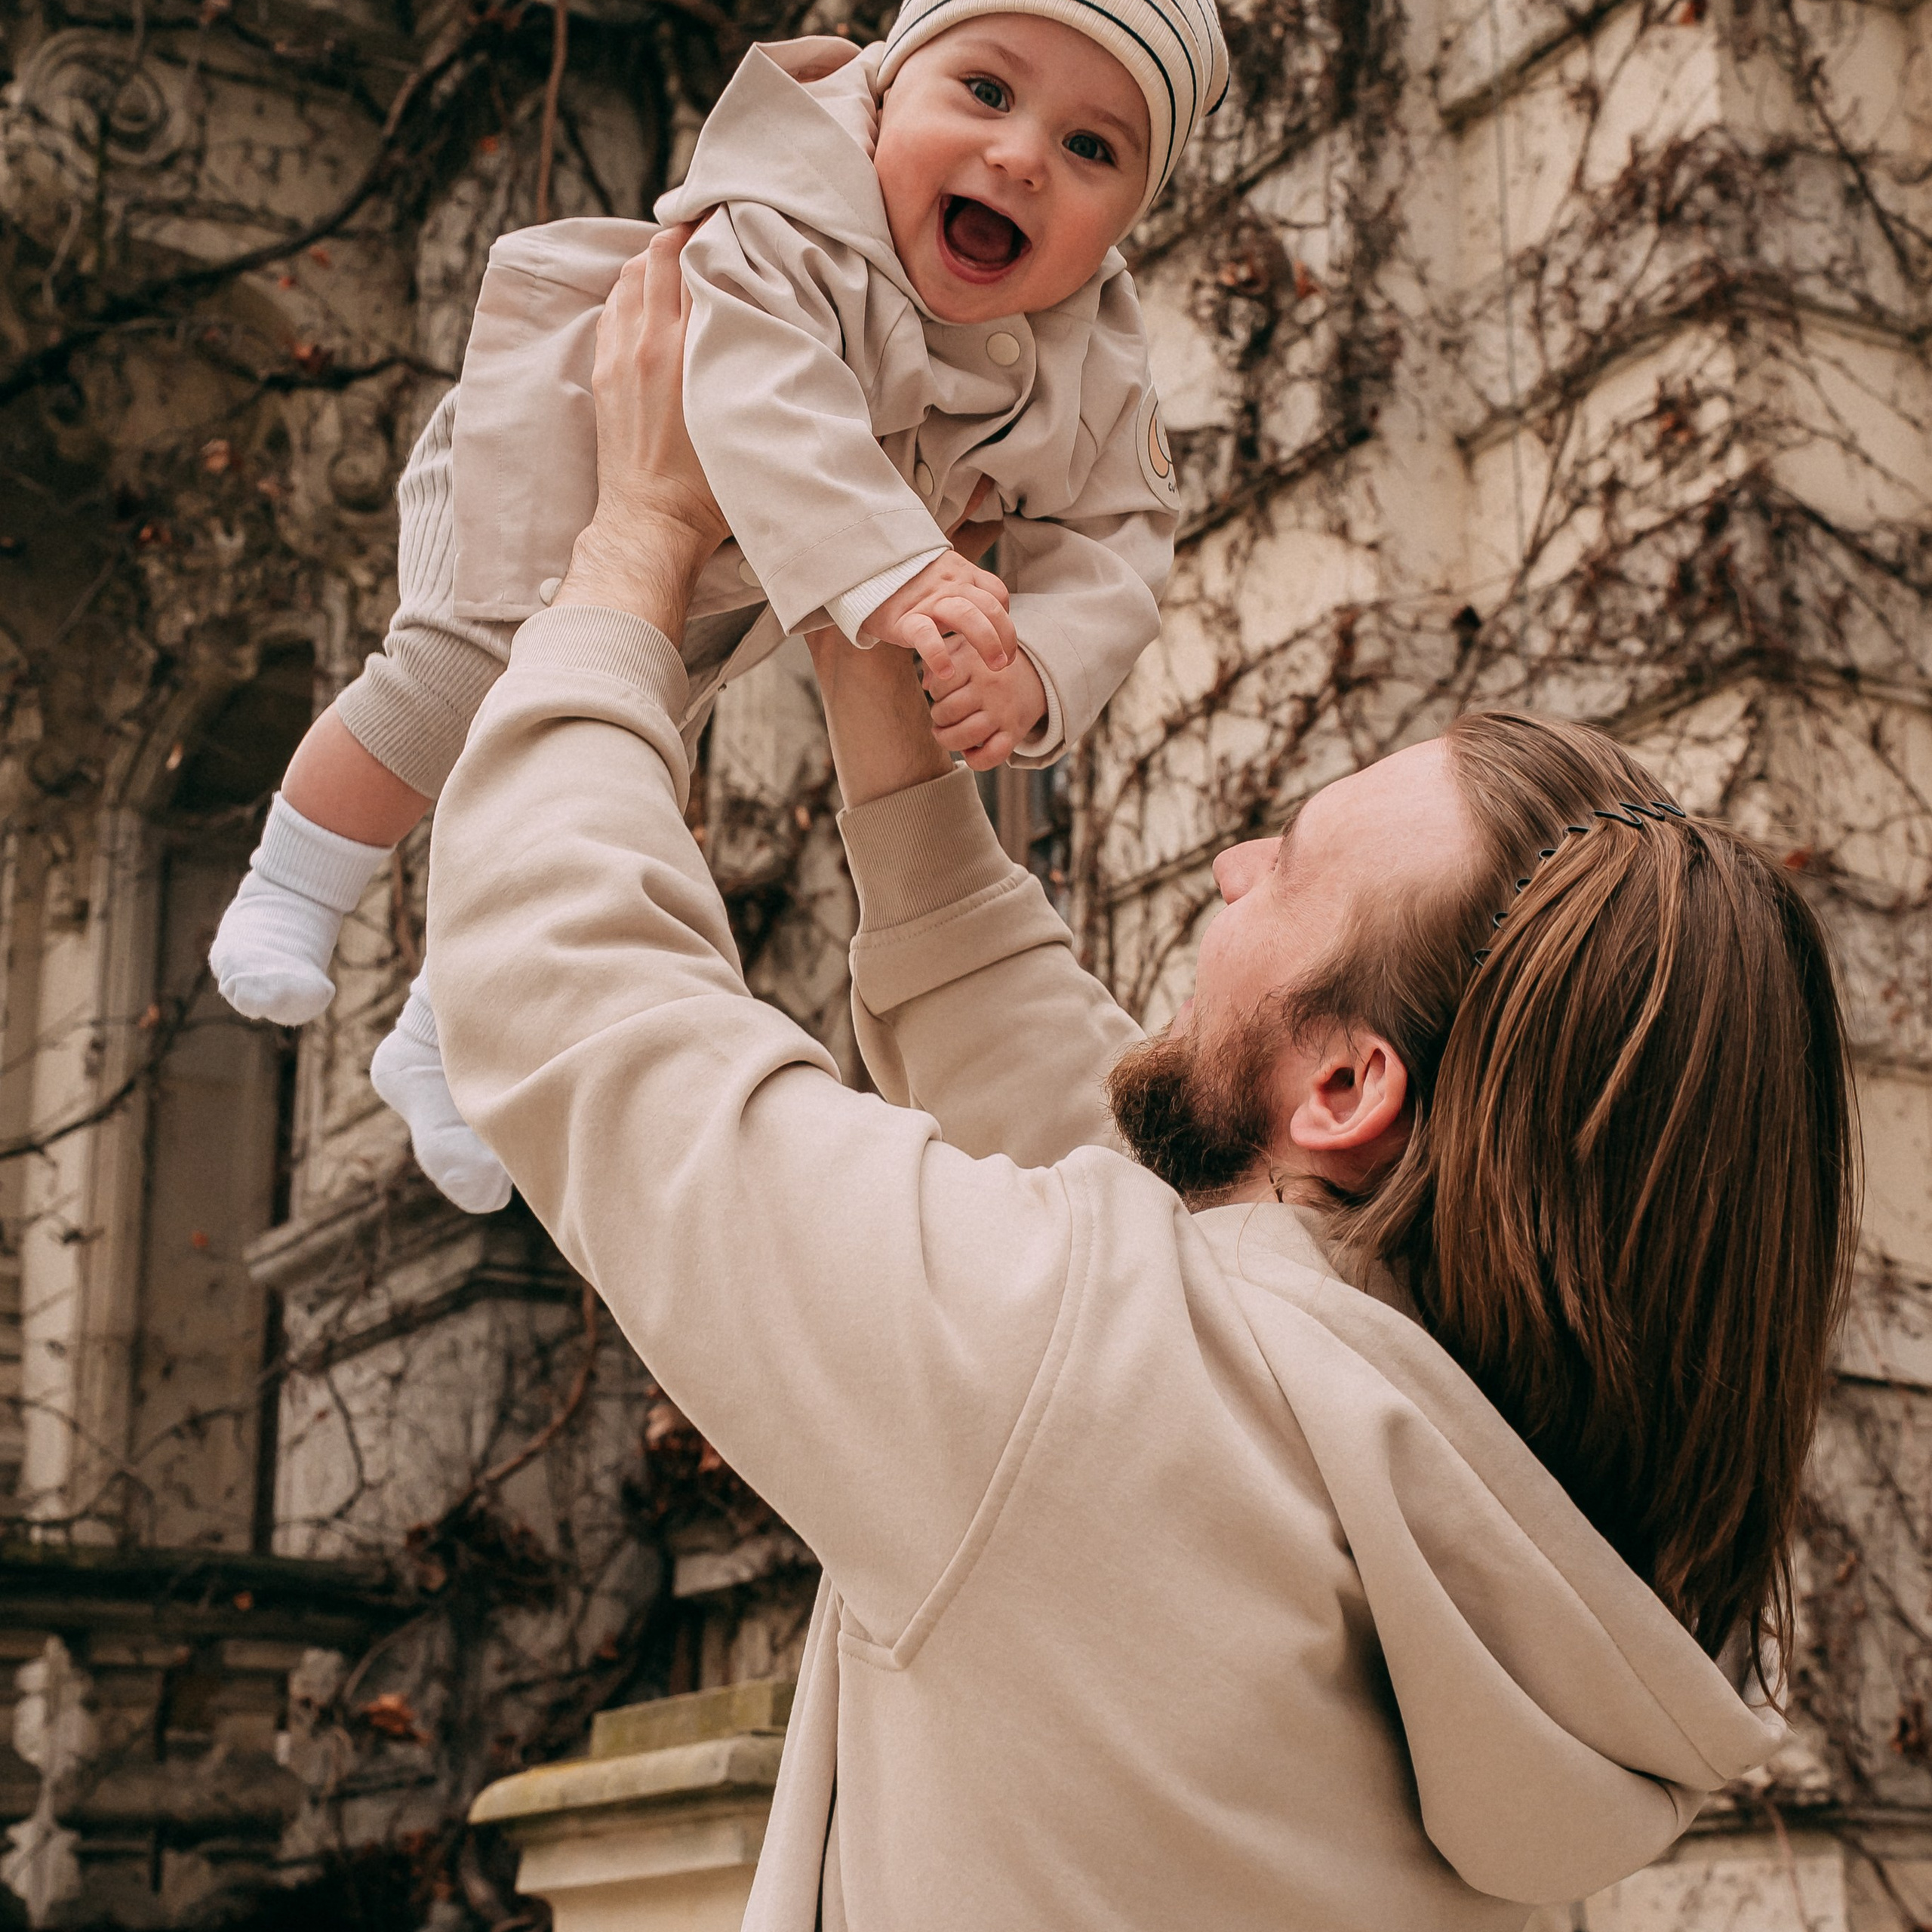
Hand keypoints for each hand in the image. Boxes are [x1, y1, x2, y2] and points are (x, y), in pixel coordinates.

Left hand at [555, 225, 728, 632]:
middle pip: (653, 260)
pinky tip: (647, 297)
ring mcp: (616, 357)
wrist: (652, 522)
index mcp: (678, 348)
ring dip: (652, 263)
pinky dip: (630, 292)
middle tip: (706, 231)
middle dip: (678, 239)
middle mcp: (642, 343)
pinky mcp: (604, 375)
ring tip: (679, 259)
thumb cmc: (708, 485)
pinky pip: (612, 310)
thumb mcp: (739, 414)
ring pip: (628, 281)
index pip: (687, 262)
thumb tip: (758, 315)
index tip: (726, 222)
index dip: (706, 234)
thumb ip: (745, 359)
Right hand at [861, 551, 1016, 681]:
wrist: (861, 566)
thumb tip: (968, 640)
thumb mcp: (935, 578)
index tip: (1003, 641)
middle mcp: (950, 584)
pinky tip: (946, 674)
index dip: (1005, 618)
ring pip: (969, 617)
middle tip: (1006, 663)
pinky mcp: (904, 618)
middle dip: (1006, 636)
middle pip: (991, 607)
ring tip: (995, 668)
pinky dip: (939, 655)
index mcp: (960, 573)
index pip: (996, 593)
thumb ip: (955, 599)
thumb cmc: (902, 581)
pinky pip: (926, 636)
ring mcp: (928, 600)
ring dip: (988, 643)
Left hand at [923, 641, 1047, 770]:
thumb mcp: (964, 647)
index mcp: (975, 663)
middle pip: (949, 712)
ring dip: (949, 739)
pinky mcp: (1014, 732)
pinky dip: (976, 760)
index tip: (943, 692)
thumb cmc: (987, 664)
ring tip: (947, 733)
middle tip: (943, 715)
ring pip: (967, 736)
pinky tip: (970, 751)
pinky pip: (992, 756)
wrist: (1034, 672)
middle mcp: (990, 687)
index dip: (935, 692)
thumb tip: (926, 684)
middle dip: (938, 717)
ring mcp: (1003, 712)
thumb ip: (941, 657)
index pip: (940, 684)